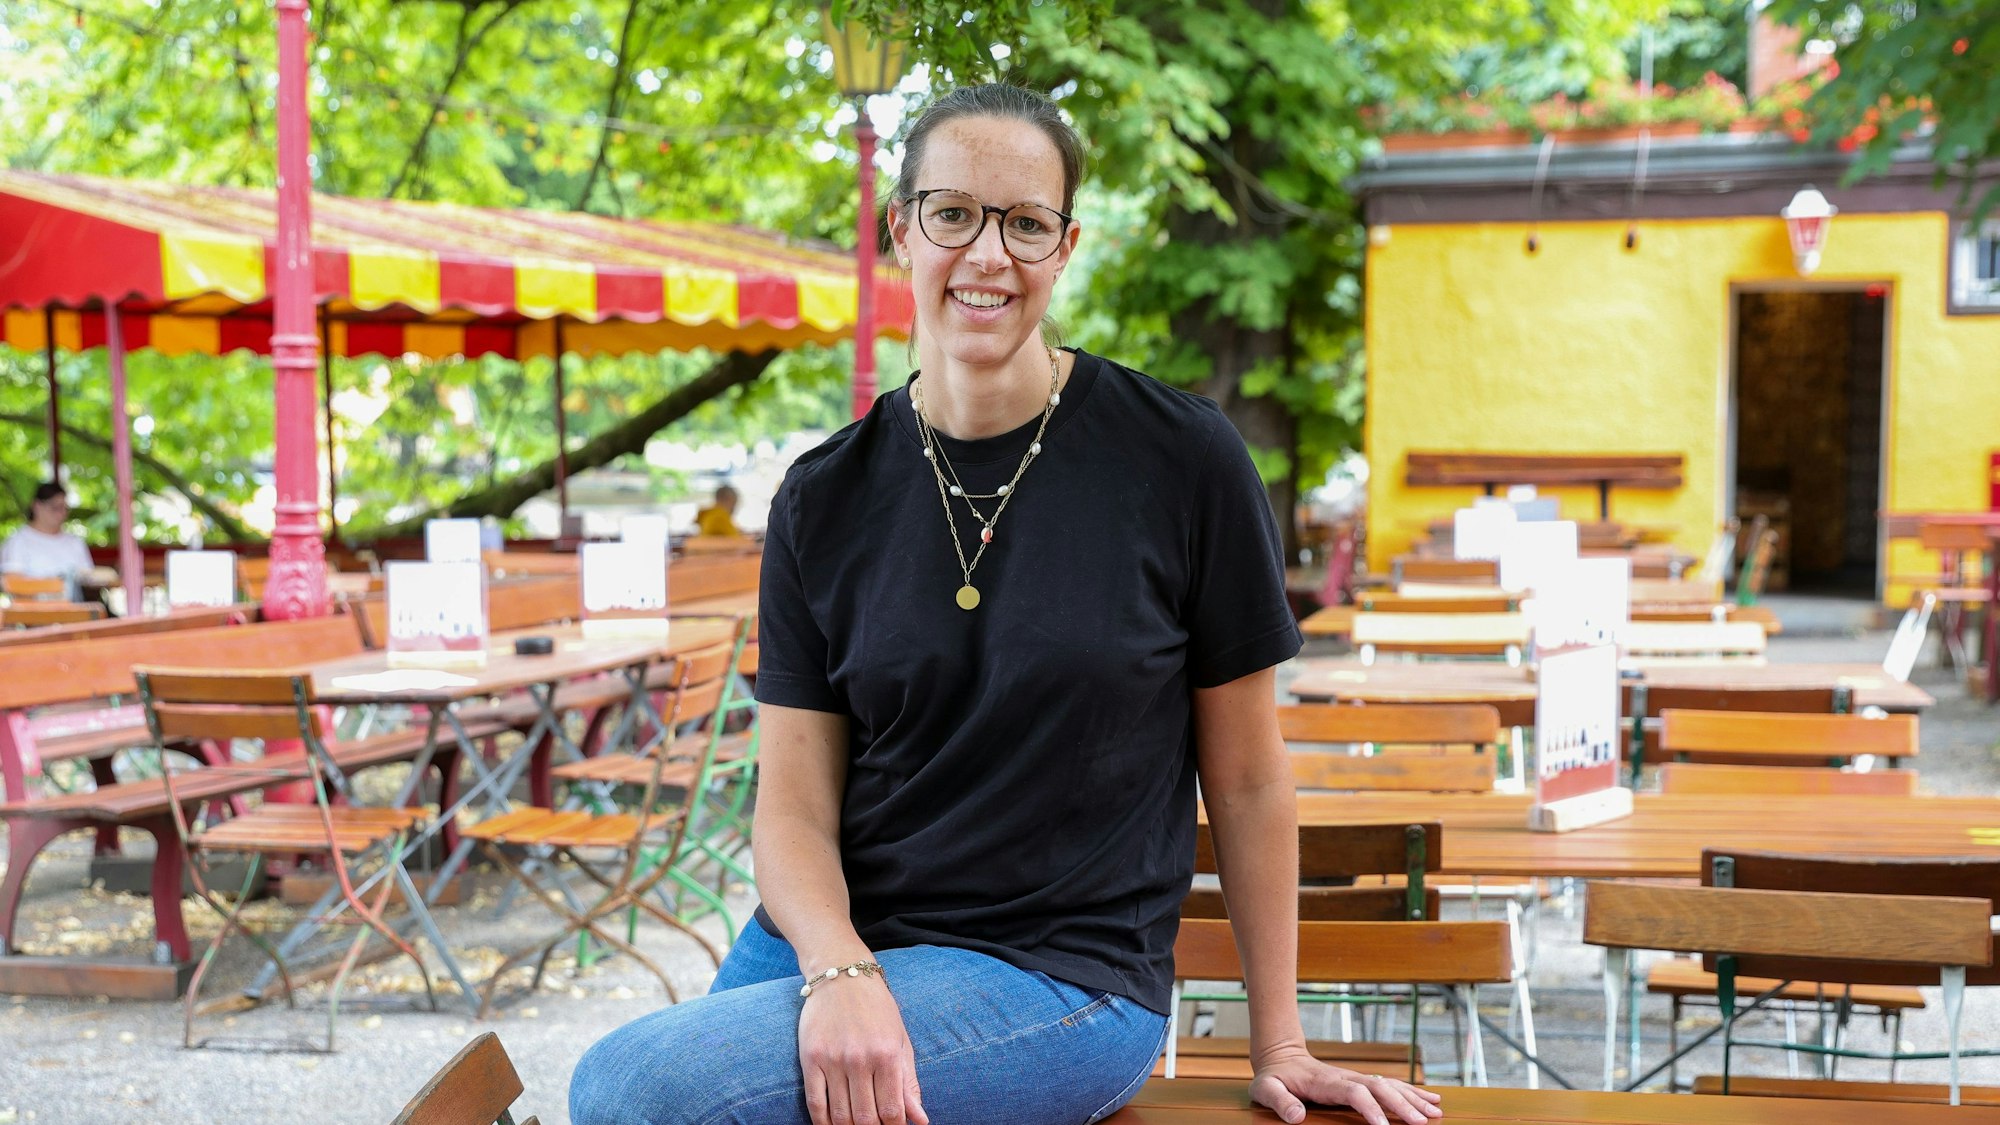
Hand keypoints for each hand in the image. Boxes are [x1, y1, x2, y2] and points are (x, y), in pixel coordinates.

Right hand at [798, 970, 928, 1124]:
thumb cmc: (878, 1009)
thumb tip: (921, 1120)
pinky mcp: (810, 1058)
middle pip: (865, 1118)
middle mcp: (860, 1059)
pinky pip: (815, 1102)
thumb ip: (909, 1083)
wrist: (842, 976)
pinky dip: (823, 1122)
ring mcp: (833, 1059)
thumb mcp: (901, 1041)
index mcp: (887, 1055)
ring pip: (840, 1115)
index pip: (892, 1111)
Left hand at [1250, 1049, 1442, 1124]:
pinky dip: (1411, 1093)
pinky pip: (1390, 1086)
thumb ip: (1279, 1101)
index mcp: (1327, 1082)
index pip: (1355, 1093)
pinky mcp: (1360, 1082)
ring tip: (1436, 1113)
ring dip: (1413, 1099)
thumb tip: (1296, 1117)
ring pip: (1390, 1086)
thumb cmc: (1273, 1077)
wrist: (1281, 1056)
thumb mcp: (1266, 1089)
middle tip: (1423, 1123)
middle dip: (1403, 1105)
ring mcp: (1355, 1078)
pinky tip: (1430, 1101)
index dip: (1371, 1109)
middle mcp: (1346, 1077)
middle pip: (1380, 1088)